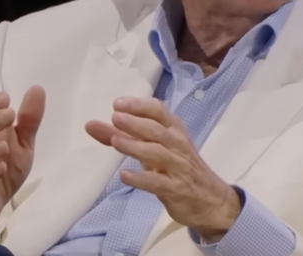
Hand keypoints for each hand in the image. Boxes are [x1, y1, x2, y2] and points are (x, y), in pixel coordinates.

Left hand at [85, 98, 241, 241]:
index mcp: (174, 130)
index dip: (139, 106)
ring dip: (135, 146)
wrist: (210, 200)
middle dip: (136, 122)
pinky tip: (125, 175)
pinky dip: (141, 178)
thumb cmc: (177, 168)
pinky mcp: (176, 189)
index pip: (158, 111)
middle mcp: (177, 145)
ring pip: (157, 153)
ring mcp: (178, 167)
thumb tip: (92, 125)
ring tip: (115, 141)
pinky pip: (157, 182)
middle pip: (157, 130)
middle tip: (115, 117)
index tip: (118, 103)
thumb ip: (124, 136)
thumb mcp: (153, 149)